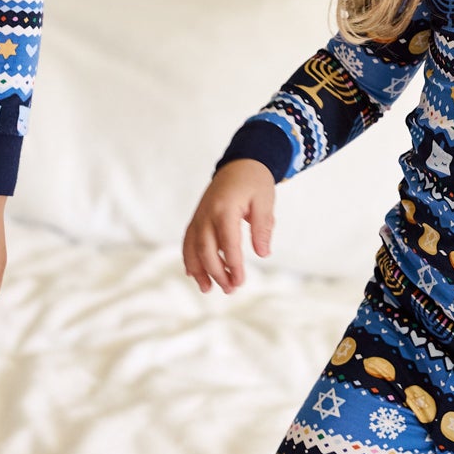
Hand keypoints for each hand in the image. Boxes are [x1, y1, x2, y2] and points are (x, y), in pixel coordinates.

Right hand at [183, 159, 275, 293]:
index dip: (233, 264)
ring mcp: (199, 215)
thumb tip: (263, 253)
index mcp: (225, 208)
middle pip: (206, 248)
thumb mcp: (265, 201)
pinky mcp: (197, 218)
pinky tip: (193, 274)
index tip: (240, 281)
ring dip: (199, 270)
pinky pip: (188, 240)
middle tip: (230, 290)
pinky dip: (189, 258)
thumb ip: (263, 227)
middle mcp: (207, 213)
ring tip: (207, 289)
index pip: (227, 242)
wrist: (240, 163)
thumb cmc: (255, 182)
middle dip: (216, 272)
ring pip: (192, 247)